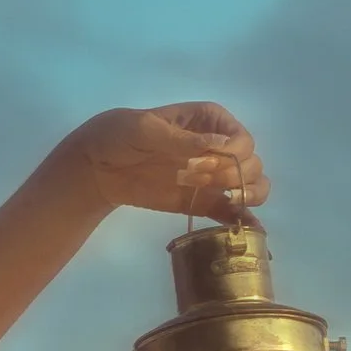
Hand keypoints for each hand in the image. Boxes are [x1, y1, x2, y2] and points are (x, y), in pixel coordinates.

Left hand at [66, 103, 267, 221]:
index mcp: (210, 120)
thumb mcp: (144, 128)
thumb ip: (180, 139)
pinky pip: (231, 211)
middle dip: (238, 173)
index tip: (208, 163)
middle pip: (252, 161)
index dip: (235, 152)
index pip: (242, 137)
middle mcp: (219, 146)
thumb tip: (220, 144)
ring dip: (249, 194)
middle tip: (208, 181)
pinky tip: (249, 229)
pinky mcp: (203, 202)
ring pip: (253, 183)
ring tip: (231, 201)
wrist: (97, 166)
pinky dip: (244, 220)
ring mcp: (213, 176)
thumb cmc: (119, 135)